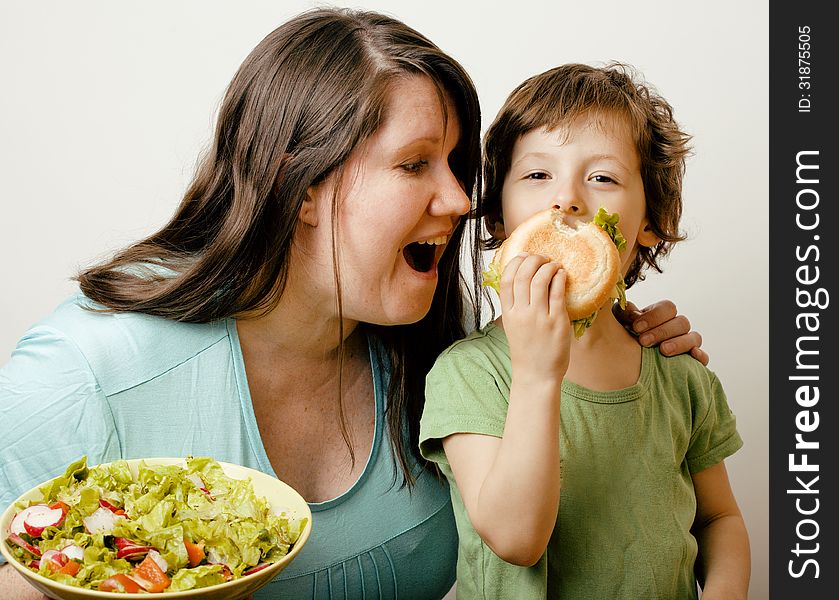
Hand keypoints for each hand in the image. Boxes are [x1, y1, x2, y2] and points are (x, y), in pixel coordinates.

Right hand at [499, 254, 570, 382]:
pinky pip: (557, 292)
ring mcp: (539, 317)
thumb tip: (523, 280)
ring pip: (540, 279)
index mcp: (508, 313)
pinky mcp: (556, 322)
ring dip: (549, 266)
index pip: (506, 279)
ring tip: (555, 265)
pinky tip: (563, 275)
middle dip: (534, 259)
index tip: (525, 256)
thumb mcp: (512, 326)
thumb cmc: (526, 350)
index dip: (515, 262)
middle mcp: (521, 313)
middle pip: (523, 274)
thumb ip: (515, 305)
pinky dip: (560, 278)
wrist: (536, 374)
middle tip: (543, 258)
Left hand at [612, 299, 707, 364]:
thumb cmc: (622, 338)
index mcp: (660, 315)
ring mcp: (686, 344)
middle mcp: (676, 328)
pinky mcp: (691, 362)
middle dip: (662, 331)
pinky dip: (700, 356)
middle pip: (681, 322)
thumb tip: (630, 308)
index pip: (668, 308)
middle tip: (643, 341)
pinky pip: (703, 357)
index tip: (636, 327)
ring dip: (679, 342)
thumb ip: (623, 313)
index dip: (654, 316)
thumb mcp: (619, 324)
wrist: (625, 364)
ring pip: (694, 337)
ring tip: (663, 350)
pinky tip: (692, 356)